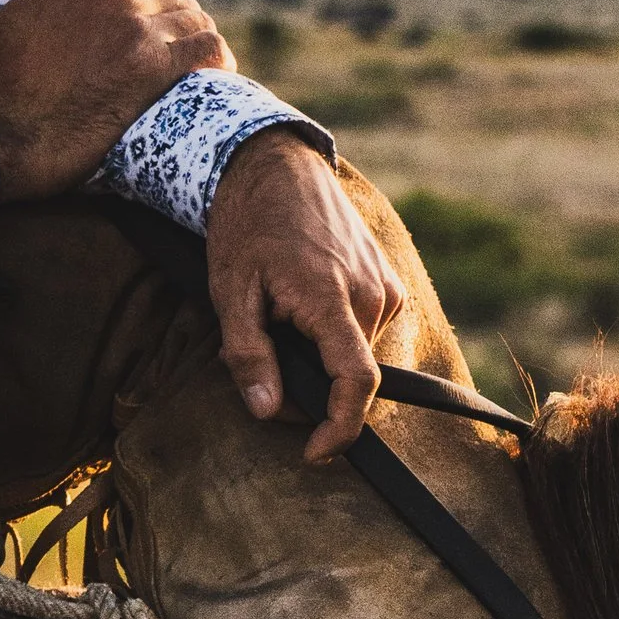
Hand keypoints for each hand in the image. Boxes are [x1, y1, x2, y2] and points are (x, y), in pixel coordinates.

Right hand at [0, 0, 228, 202]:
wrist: (3, 132)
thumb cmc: (0, 84)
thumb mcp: (16, 19)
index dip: (149, 2)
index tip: (154, 25)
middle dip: (178, 22)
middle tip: (184, 49)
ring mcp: (136, 29)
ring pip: (194, 20)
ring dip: (199, 41)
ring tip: (206, 64)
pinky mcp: (154, 68)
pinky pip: (207, 51)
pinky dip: (218, 60)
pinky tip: (220, 75)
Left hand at [207, 131, 404, 462]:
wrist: (274, 165)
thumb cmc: (247, 225)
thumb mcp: (231, 292)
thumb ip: (249, 356)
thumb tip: (269, 412)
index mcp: (332, 298)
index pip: (356, 382)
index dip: (339, 428)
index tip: (314, 453)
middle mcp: (372, 293)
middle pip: (349, 375)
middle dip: (306, 387)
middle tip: (257, 362)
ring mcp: (386, 285)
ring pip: (355, 354)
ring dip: (317, 359)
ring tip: (274, 324)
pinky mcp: (388, 280)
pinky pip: (363, 331)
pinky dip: (332, 337)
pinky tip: (298, 310)